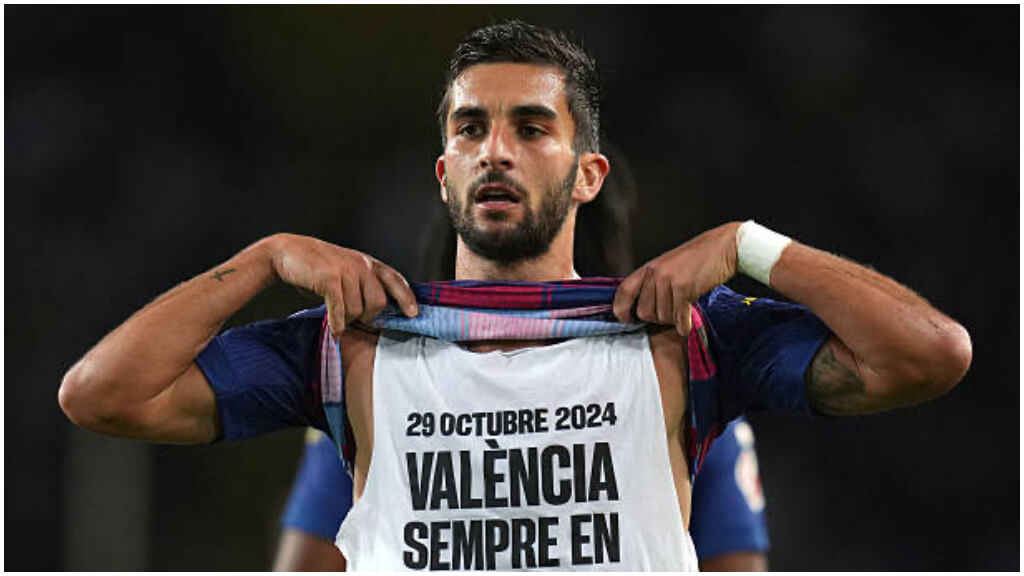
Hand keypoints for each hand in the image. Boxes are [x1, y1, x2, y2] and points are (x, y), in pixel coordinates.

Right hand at [266, 233, 417, 337]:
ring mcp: (346, 271)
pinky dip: (337, 324)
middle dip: (368, 316)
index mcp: (367, 262)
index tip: (413, 313)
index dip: (406, 298)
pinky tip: (334, 330)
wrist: (286, 252)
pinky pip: (340, 310)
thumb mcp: (345, 271)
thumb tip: (375, 311)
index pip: (395, 279)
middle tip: (355, 320)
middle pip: (379, 302)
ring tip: (337, 317)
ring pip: (358, 310)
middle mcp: (361, 265)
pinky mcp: (330, 280)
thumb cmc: (315, 266)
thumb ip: (361, 285)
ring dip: (347, 320)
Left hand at [613, 222, 741, 335]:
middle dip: (657, 318)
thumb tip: (643, 310)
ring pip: (662, 317)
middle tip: (671, 311)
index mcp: (648, 268)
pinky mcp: (684, 288)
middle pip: (644, 312)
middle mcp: (655, 274)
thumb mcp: (669, 266)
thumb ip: (654, 283)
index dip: (621, 310)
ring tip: (683, 308)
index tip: (627, 320)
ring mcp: (668, 281)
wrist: (724, 247)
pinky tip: (687, 325)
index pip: (623, 291)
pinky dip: (683, 325)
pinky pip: (678, 317)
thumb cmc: (698, 258)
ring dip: (673, 319)